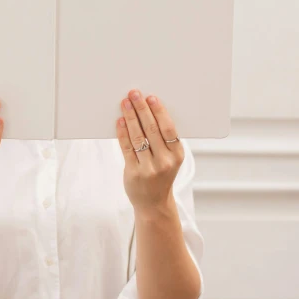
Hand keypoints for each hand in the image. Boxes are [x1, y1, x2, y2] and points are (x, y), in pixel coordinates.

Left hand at [116, 90, 184, 214]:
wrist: (153, 204)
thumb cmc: (161, 175)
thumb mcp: (170, 160)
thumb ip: (163, 141)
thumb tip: (149, 112)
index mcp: (177, 155)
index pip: (168, 129)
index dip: (159, 112)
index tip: (151, 98)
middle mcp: (165, 162)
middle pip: (152, 129)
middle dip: (142, 109)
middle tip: (134, 94)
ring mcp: (149, 168)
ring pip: (138, 136)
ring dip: (130, 117)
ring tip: (125, 103)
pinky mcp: (133, 172)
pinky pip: (127, 148)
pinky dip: (122, 132)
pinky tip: (120, 121)